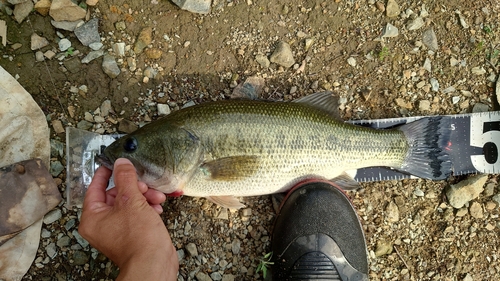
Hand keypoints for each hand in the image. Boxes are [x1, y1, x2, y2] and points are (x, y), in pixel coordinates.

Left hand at [79, 158, 177, 280]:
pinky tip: (158, 209)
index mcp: (92, 217)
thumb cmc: (138, 238)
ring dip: (145, 197)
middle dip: (135, 188)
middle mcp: (102, 225)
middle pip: (116, 195)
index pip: (95, 188)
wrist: (154, 263)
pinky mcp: (132, 234)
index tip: (114, 163)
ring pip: (129, 204)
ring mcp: (117, 231)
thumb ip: (125, 178)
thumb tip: (121, 163)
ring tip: (157, 198)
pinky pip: (137, 214)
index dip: (106, 173)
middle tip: (145, 185)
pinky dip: (147, 208)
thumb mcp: (131, 200)